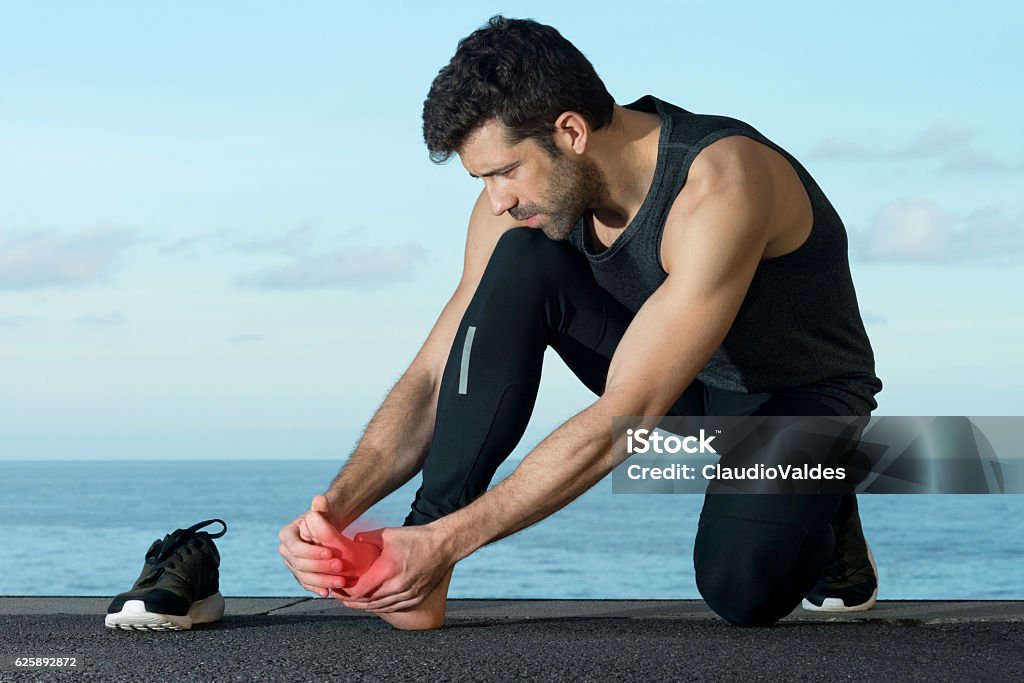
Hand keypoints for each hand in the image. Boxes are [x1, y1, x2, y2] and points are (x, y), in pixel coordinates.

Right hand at [278, 494, 362, 596]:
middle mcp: (286, 550)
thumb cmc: (326, 516)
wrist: (329, 527)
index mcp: (287, 534)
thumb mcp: (326, 509)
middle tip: (340, 566)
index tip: (330, 553)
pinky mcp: (301, 574)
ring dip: (322, 581)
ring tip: (340, 581)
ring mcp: (292, 564)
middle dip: (320, 567)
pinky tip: (329, 592)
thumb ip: (322, 505)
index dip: (311, 552)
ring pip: (303, 577)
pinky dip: (317, 588)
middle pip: (299, 564)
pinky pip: (307, 584)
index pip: (295, 547)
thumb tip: (319, 500)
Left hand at [337, 524, 455, 613]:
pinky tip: (372, 604)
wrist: (444, 545)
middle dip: (350, 600)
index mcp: (389, 570)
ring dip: (363, 606)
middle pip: (367, 601)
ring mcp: (408, 595)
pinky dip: (380, 607)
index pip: (360, 590)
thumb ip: (366, 538)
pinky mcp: (416, 598)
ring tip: (351, 601)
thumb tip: (351, 542)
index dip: (346, 591)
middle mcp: (398, 586)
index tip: (337, 587)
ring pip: (379, 607)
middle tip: (339, 596)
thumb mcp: (388, 533)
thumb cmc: (417, 538)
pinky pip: (393, 608)